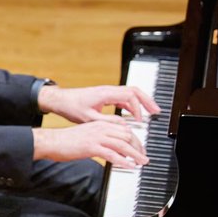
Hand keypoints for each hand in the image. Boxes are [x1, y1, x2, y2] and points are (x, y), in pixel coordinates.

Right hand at [32, 119, 148, 167]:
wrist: (52, 141)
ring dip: (135, 154)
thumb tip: (112, 149)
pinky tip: (129, 166)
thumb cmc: (66, 140)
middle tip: (143, 157)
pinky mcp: (91, 147)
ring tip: (141, 162)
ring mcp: (96, 137)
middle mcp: (100, 128)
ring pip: (123, 144)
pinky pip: (112, 154)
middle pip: (127, 135)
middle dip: (138, 147)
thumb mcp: (87, 135)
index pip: (124, 129)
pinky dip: (123, 161)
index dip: (135, 140)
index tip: (139, 149)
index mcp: (100, 124)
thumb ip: (100, 139)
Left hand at [37, 84, 159, 123]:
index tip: (139, 120)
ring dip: (141, 102)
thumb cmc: (71, 108)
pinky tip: (135, 114)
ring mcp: (107, 92)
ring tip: (151, 112)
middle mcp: (108, 90)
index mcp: (105, 94)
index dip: (137, 108)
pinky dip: (132, 104)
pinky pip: (123, 98)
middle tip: (157, 111)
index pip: (129, 96)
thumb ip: (107, 122)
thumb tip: (124, 125)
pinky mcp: (105, 96)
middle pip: (134, 91)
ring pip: (130, 93)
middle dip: (147, 100)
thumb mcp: (89, 118)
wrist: (60, 100)